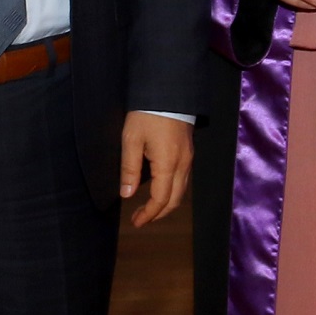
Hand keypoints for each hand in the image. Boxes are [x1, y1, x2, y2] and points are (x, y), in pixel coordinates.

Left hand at [120, 113, 191, 227]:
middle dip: (158, 214)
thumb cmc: (147, 115)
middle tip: (140, 220)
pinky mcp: (188, 153)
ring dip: (166, 204)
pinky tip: (159, 190)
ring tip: (148, 209)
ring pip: (181, 191)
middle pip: (175, 200)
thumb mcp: (131, 140)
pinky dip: (171, 192)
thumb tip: (127, 195)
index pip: (161, 199)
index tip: (136, 222)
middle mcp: (183, 165)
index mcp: (168, 164)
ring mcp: (188, 159)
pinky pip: (182, 180)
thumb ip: (129, 169)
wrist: (168, 92)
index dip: (149, 214)